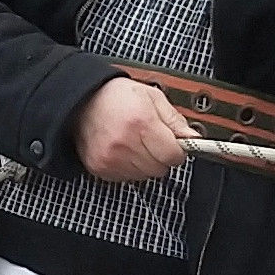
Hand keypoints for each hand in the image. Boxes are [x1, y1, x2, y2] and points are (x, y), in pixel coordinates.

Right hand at [72, 75, 191, 182]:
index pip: (173, 155)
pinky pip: (127, 178)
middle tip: (152, 140)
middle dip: (161, 156)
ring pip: (144, 175)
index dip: (177, 150)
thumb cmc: (116, 97)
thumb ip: (175, 120)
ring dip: (145, 163)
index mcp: (142, 123)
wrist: (81, 100)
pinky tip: (123, 150)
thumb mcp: (152, 97)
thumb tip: (193, 138)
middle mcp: (125, 143)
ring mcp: (111, 158)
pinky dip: (129, 167)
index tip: (173, 143)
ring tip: (135, 143)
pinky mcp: (100, 167)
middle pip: (160, 169)